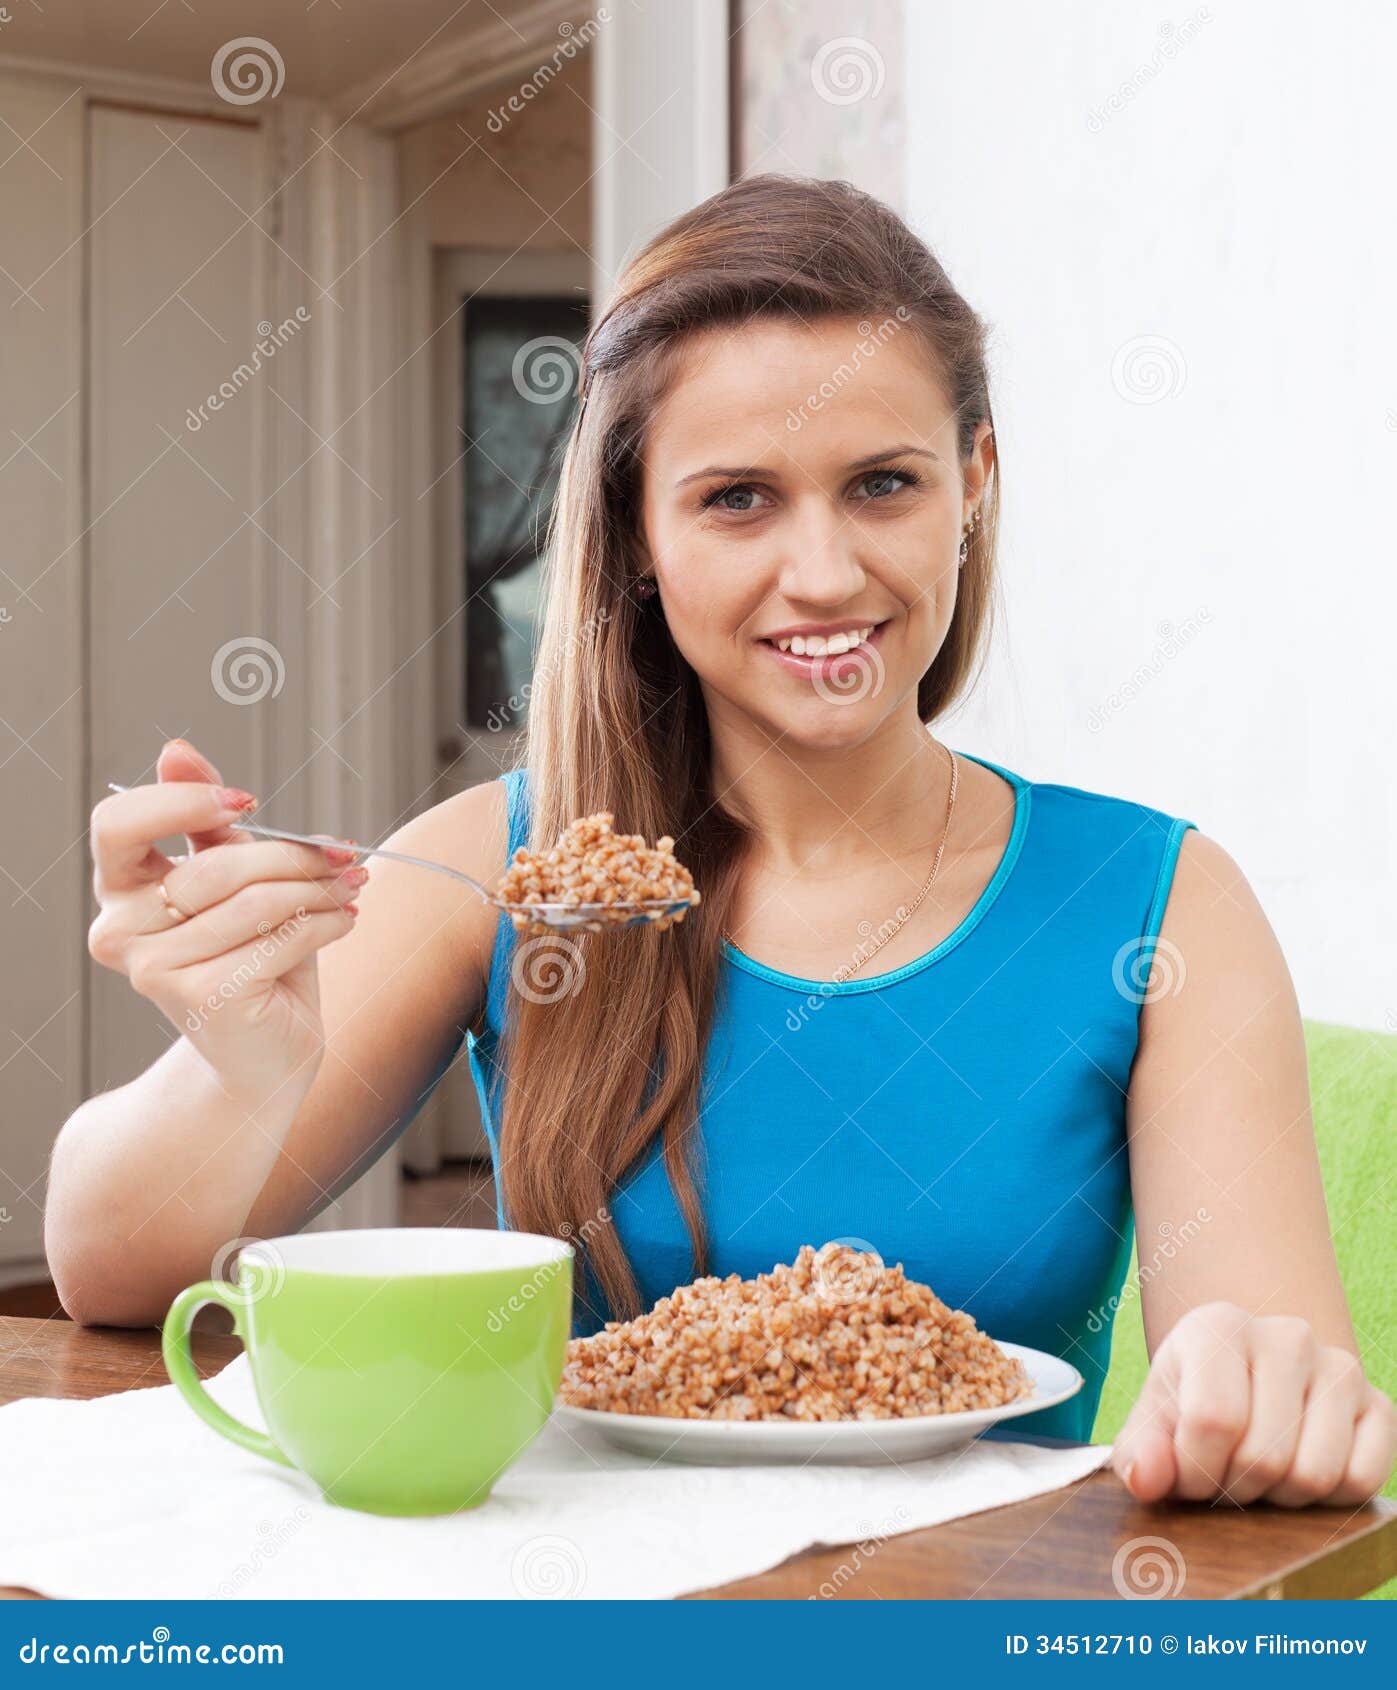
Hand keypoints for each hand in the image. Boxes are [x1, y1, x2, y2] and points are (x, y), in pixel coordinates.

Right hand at [87, 739, 364, 1102]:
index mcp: (118, 889)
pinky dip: (327, 922)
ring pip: (258, 901)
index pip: (117, 823)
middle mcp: (121, 930)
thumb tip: (175, 748)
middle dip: (294, 853)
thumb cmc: (252, 957)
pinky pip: (283, 938)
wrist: (263, 1054)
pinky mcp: (206, 998)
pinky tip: (346, 919)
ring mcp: (157, 970)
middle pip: (216, 863)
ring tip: (354, 885)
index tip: (247, 802)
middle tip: (344, 853)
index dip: (181, 801)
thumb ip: (207, 820)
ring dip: (320, 888)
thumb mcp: (234, 880)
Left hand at [1111, 1301, 1396, 1505]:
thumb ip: (1139, 1452)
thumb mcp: (1153, 1419)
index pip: (1212, 1420)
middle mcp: (1286, 1335)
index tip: (1186, 1477)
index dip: (1195, 1471)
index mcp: (1219, 1325)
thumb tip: (1146, 1479)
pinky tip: (1299, 1469)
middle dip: (1236, 1488)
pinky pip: (1362, 1480)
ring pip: (1314, 1475)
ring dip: (1281, 1498)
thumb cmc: (1193, 1400)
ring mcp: (1339, 1367)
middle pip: (1264, 1457)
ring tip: (1259, 1472)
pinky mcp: (1379, 1405)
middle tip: (1225, 1475)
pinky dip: (1329, 1499)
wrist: (1249, 1380)